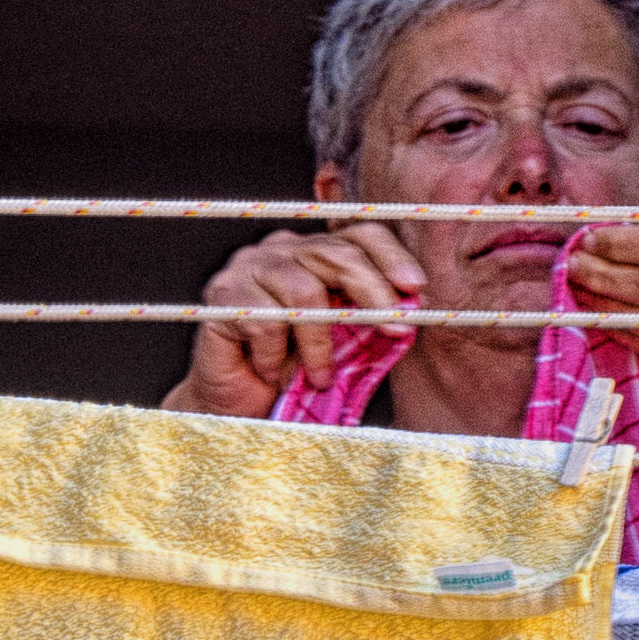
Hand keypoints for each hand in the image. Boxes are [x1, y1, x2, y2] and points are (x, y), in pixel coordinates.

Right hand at [168, 223, 425, 419]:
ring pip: (303, 291)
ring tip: (321, 377)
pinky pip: (265, 322)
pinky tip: (273, 373)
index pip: (360, 234)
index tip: (416, 288)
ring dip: (319, 344)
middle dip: (373, 293)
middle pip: (337, 255)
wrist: (238, 405)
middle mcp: (283, 249)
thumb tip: (413, 308)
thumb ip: (369, 318)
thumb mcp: (343, 343)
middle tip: (395, 329)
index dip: (391, 256)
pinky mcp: (223, 293)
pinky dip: (276, 357)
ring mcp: (250, 266)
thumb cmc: (293, 370)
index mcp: (316, 253)